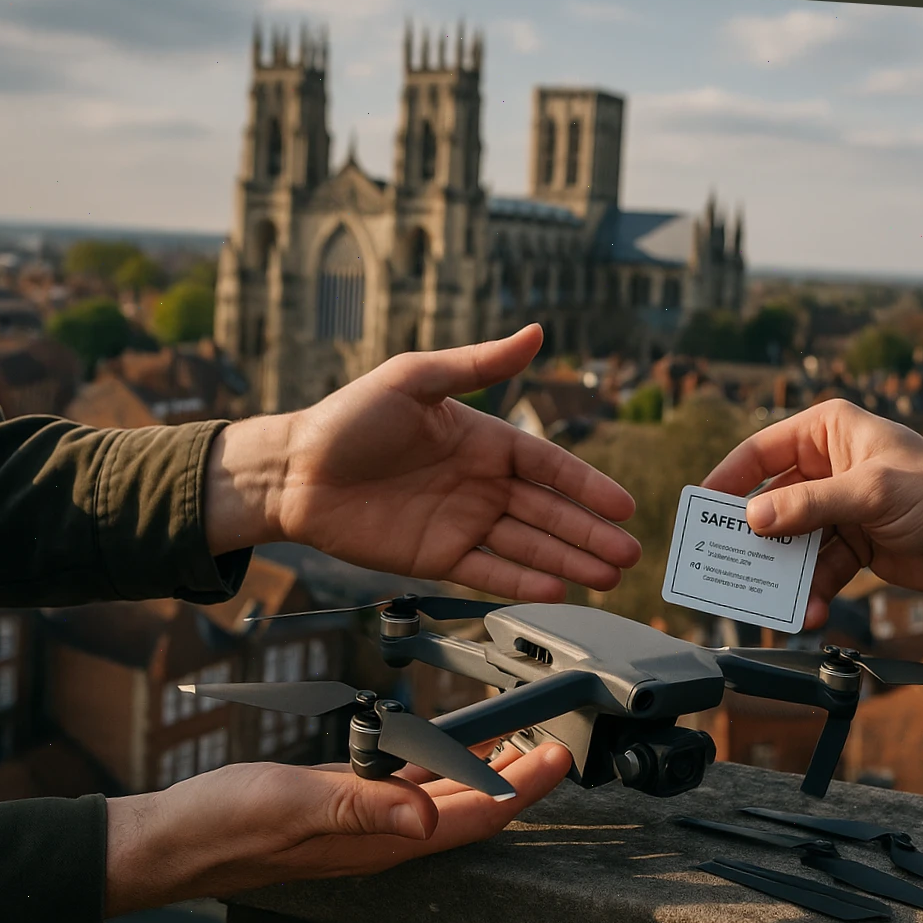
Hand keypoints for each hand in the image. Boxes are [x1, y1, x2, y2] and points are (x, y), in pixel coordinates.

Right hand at [103, 740, 572, 917]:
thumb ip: (361, 806)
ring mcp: (364, 822)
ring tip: (518, 739)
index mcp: (382, 839)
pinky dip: (438, 762)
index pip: (476, 816)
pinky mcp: (343, 804)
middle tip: (554, 742)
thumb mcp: (292, 805)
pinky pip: (408, 784)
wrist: (169, 840)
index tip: (560, 756)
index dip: (524, 788)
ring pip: (445, 796)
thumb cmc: (222, 826)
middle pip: (473, 808)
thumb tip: (429, 815)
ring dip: (486, 770)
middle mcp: (383, 836)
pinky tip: (442, 745)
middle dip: (520, 778)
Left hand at [204, 324, 640, 601]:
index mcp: (483, 439)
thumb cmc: (348, 419)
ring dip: (569, 561)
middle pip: (548, 513)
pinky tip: (557, 589)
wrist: (293, 471)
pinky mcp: (437, 557)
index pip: (548, 466)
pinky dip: (522, 582)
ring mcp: (462, 523)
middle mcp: (480, 484)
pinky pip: (490, 571)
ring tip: (608, 577)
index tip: (623, 504)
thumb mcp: (415, 378)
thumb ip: (478, 365)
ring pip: (528, 546)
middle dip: (590, 533)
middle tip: (629, 553)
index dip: (586, 486)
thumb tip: (537, 333)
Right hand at [702, 399, 922, 627]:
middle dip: (754, 539)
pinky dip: (811, 592)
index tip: (701, 510)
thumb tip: (753, 518)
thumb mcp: (872, 492)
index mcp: (829, 431)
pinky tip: (809, 612)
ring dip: (784, 575)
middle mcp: (827, 466)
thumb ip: (810, 505)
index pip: (762, 451)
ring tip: (778, 604)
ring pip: (791, 543)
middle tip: (728, 568)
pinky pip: (817, 570)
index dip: (728, 479)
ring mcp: (838, 509)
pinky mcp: (852, 546)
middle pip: (770, 502)